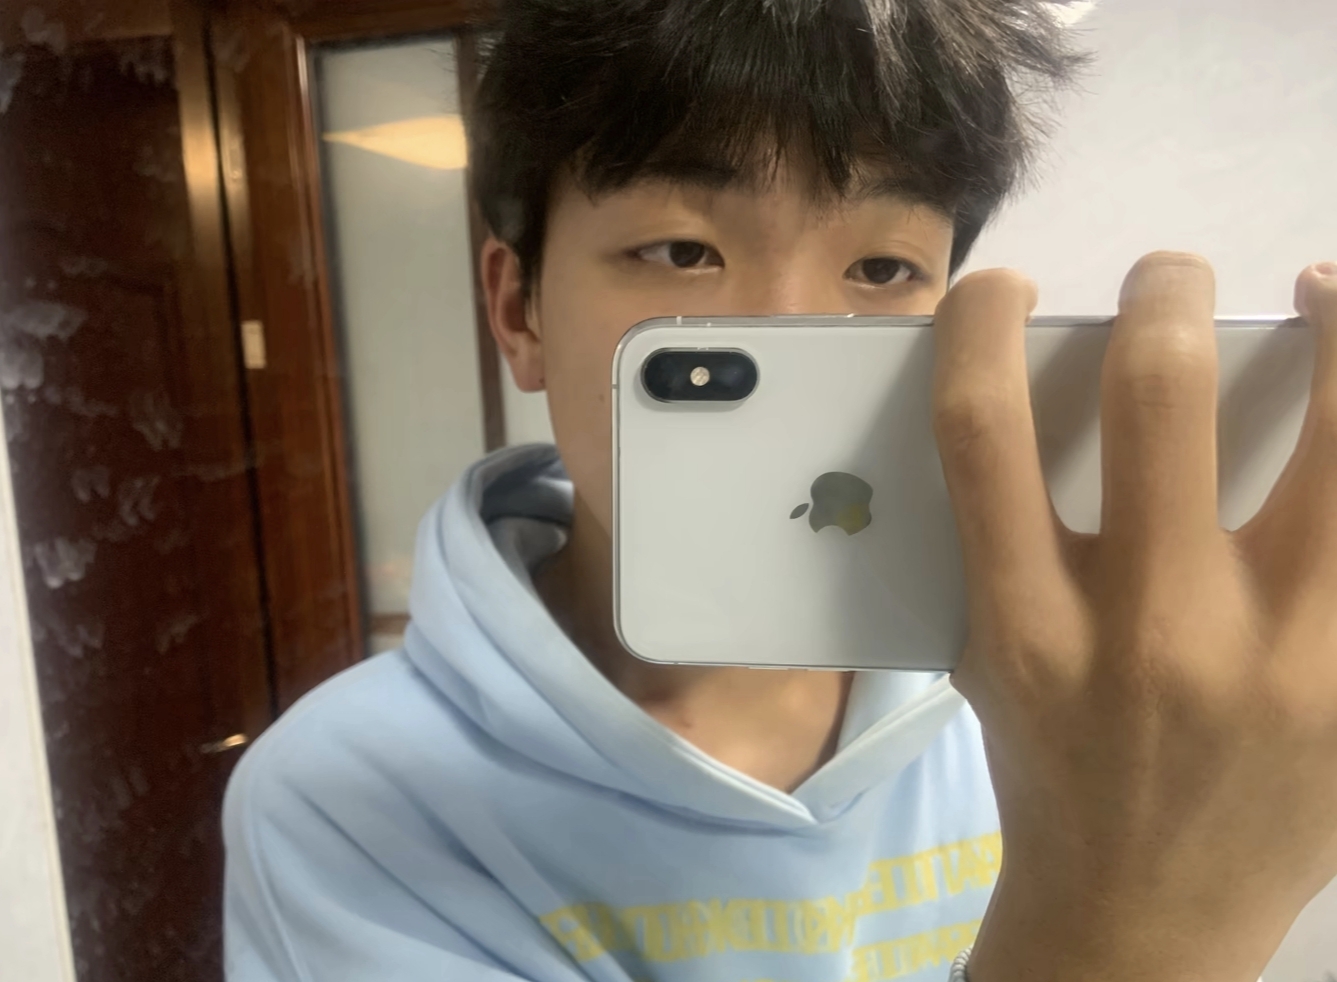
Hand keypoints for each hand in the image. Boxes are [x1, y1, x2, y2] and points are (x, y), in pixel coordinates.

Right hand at [932, 254, 1336, 981]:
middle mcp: (1153, 635)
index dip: (979, 323)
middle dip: (1166, 290)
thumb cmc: (1051, 770)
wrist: (1141, 916)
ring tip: (1328, 290)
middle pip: (1161, 396)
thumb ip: (1000, 542)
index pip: (981, 429)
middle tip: (1169, 275)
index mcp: (1029, 629)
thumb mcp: (988, 661)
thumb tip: (1031, 399)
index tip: (1002, 288)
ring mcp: (1285, 661)